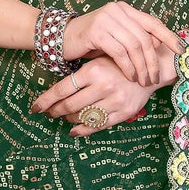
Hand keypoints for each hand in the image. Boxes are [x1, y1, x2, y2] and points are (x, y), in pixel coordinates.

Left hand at [30, 55, 174, 136]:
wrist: (153, 67)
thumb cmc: (121, 61)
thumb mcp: (99, 59)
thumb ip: (81, 72)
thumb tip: (56, 91)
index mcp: (94, 70)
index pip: (62, 89)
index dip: (46, 100)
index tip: (35, 108)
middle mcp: (103, 86)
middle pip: (70, 105)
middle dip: (56, 111)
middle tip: (49, 113)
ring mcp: (115, 101)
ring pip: (83, 117)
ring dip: (69, 119)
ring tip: (64, 117)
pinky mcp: (124, 112)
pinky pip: (99, 125)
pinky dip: (83, 130)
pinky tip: (74, 130)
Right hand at [62, 2, 183, 86]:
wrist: (61, 38)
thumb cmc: (90, 42)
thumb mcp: (115, 39)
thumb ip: (133, 40)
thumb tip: (157, 50)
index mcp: (125, 10)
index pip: (153, 22)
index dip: (169, 36)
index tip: (181, 50)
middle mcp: (118, 11)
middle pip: (145, 37)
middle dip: (153, 60)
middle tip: (155, 78)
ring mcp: (107, 19)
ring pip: (134, 46)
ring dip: (141, 67)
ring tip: (144, 81)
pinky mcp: (96, 31)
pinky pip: (120, 52)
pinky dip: (128, 67)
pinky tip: (130, 77)